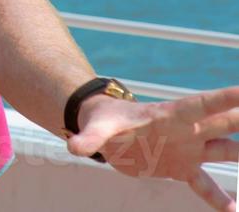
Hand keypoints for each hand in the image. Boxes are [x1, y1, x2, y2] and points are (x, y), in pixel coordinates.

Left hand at [65, 85, 238, 210]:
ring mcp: (190, 149)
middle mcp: (188, 130)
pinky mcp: (184, 169)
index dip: (227, 98)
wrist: (108, 135)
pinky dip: (220, 199)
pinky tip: (233, 211)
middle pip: (227, 124)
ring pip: (228, 151)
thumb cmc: (105, 121)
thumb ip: (90, 138)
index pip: (205, 104)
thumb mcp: (97, 129)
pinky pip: (207, 186)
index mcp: (171, 115)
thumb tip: (74, 148)